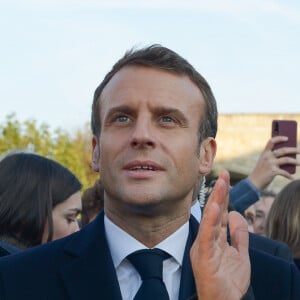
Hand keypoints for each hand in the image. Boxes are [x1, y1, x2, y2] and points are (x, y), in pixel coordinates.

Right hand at [190, 170, 249, 299]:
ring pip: (210, 219)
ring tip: (221, 184)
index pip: (221, 213)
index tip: (227, 179)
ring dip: (216, 200)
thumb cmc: (228, 281)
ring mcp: (204, 246)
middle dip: (220, 192)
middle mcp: (207, 239)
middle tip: (224, 173)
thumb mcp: (240, 254)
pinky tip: (216, 207)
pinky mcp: (202, 255)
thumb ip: (239, 234)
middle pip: (215, 212)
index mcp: (215, 238)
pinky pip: (207, 236)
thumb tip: (238, 213)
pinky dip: (211, 220)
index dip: (224, 196)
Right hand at [248, 136, 299, 189]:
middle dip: (293, 150)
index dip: (279, 138)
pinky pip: (285, 172)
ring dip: (295, 161)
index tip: (287, 138)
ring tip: (299, 163)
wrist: (254, 182)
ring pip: (287, 159)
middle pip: (283, 150)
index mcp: (264, 153)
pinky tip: (292, 177)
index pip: (271, 141)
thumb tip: (288, 157)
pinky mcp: (273, 171)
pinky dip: (289, 175)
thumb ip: (273, 158)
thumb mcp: (264, 162)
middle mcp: (267, 157)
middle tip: (299, 151)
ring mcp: (270, 164)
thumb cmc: (261, 172)